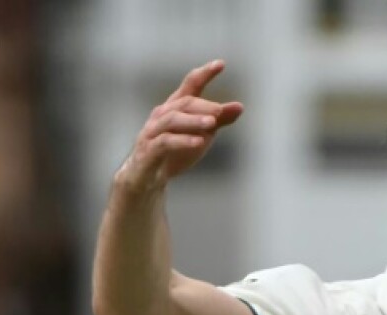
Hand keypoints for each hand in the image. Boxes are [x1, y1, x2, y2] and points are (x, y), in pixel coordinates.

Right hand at [116, 60, 243, 192]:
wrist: (147, 178)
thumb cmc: (175, 152)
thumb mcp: (201, 134)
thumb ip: (218, 121)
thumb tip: (240, 106)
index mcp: (175, 108)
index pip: (190, 85)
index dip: (204, 74)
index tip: (221, 64)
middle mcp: (162, 115)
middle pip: (183, 103)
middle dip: (203, 105)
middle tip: (221, 111)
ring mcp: (152, 132)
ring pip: (172, 120)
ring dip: (193, 120)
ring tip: (212, 124)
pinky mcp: (148, 150)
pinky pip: (165, 142)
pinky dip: (182, 141)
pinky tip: (199, 143)